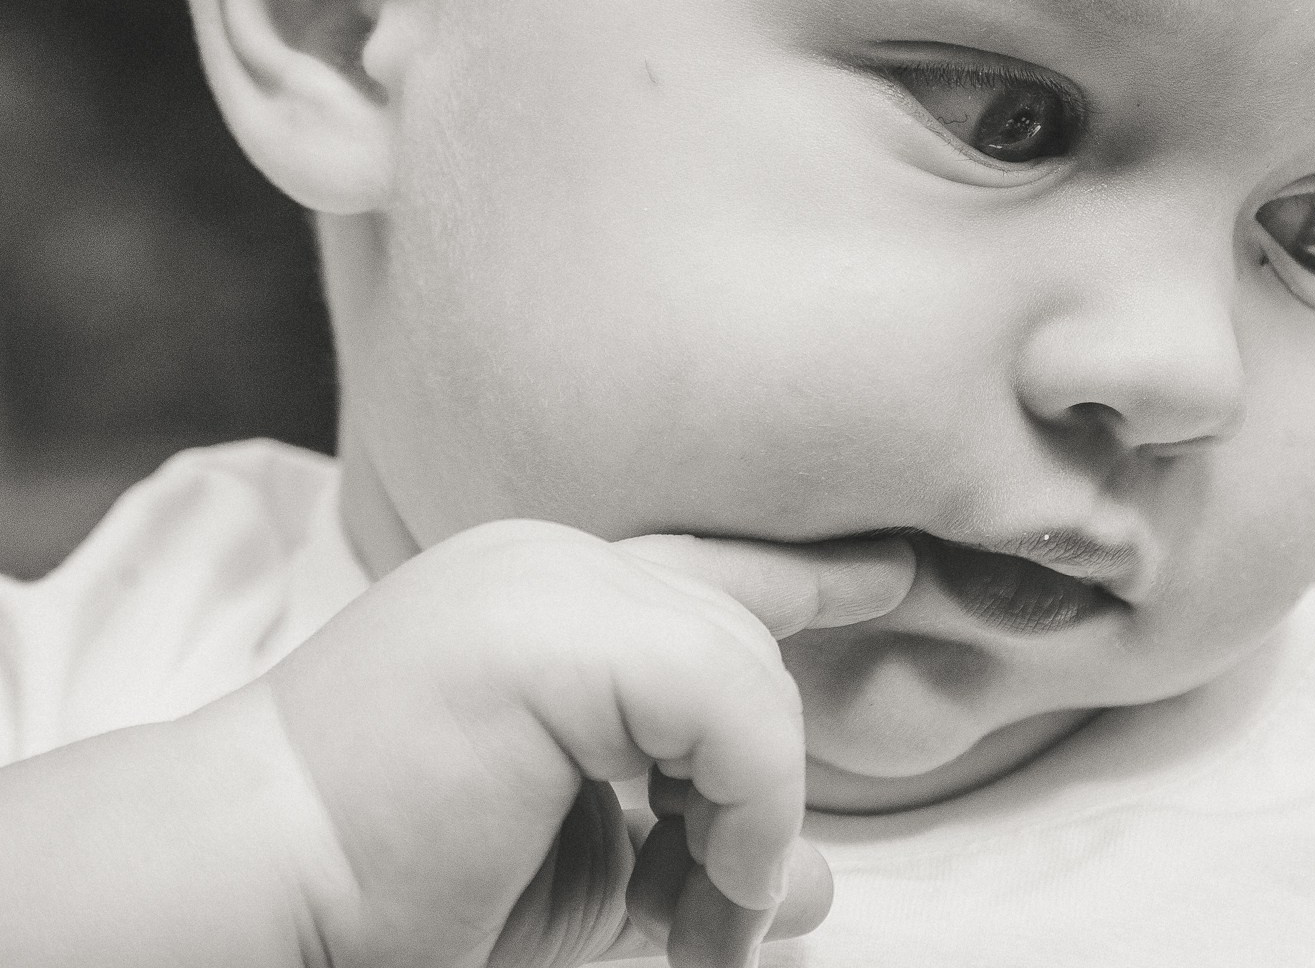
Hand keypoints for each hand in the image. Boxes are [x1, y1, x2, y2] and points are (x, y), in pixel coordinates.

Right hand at [253, 519, 912, 967]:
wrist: (249, 903)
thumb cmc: (392, 897)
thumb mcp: (586, 871)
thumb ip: (697, 849)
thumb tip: (820, 883)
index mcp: (541, 595)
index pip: (707, 566)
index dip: (811, 575)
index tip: (897, 577)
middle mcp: (549, 558)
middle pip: (739, 643)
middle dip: (765, 786)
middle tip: (733, 916)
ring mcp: (548, 580)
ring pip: (744, 674)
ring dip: (753, 817)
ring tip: (707, 924)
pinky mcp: (552, 630)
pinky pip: (726, 704)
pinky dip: (747, 804)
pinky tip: (710, 883)